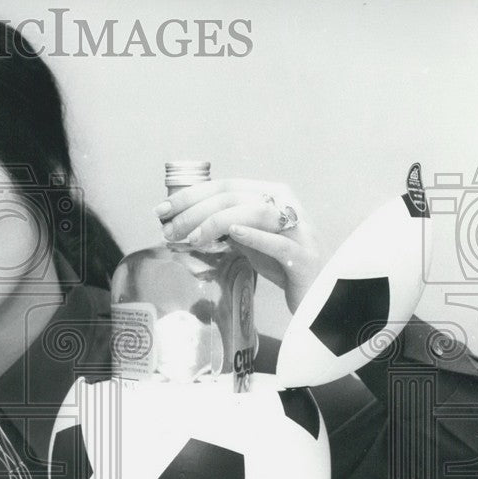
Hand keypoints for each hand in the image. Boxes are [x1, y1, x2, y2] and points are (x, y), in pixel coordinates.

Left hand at [155, 179, 324, 312]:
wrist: (316, 293)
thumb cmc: (278, 262)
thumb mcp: (246, 237)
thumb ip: (222, 225)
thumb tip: (179, 223)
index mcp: (271, 193)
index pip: (224, 186)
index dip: (190, 196)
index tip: (161, 210)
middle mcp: (286, 204)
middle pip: (235, 197)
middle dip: (195, 212)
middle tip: (169, 230)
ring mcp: (298, 229)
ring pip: (256, 213)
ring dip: (218, 222)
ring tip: (192, 237)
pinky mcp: (303, 256)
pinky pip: (278, 242)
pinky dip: (255, 235)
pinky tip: (234, 233)